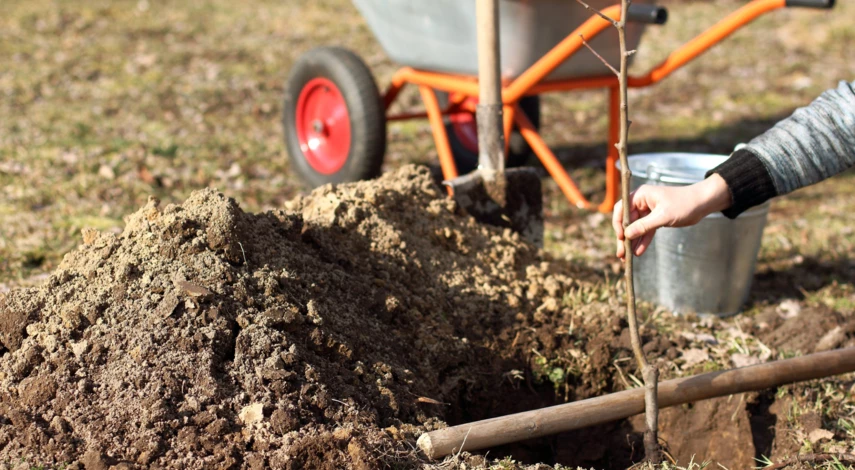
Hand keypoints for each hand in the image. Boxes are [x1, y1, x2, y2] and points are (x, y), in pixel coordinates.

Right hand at [612, 173, 731, 259]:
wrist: (702, 204)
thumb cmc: (684, 204)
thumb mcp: (663, 216)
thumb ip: (644, 225)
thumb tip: (627, 235)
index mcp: (640, 195)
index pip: (621, 209)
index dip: (618, 223)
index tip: (620, 237)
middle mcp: (642, 202)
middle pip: (626, 221)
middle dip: (624, 237)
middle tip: (621, 253)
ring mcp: (648, 211)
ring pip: (635, 228)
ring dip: (632, 242)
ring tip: (627, 257)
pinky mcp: (656, 219)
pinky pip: (646, 231)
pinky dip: (643, 241)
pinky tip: (638, 252)